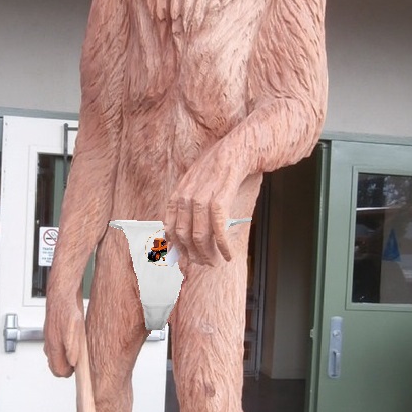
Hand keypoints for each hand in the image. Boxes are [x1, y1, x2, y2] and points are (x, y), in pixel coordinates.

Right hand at [44, 292, 84, 377]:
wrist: (60, 295)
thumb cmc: (67, 311)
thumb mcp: (75, 330)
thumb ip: (73, 348)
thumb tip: (72, 363)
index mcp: (54, 346)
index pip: (57, 371)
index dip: (68, 373)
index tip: (77, 370)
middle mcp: (49, 344)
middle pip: (54, 365)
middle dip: (65, 368)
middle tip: (77, 364)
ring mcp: (49, 338)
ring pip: (54, 356)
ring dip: (63, 359)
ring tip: (75, 355)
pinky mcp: (51, 332)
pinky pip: (55, 346)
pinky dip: (62, 349)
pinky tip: (70, 344)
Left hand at [166, 147, 240, 266]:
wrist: (241, 147)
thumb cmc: (222, 166)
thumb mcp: (199, 181)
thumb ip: (191, 203)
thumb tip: (189, 232)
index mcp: (178, 193)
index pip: (169, 228)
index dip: (177, 248)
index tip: (186, 259)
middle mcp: (186, 195)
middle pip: (183, 236)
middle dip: (194, 255)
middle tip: (205, 264)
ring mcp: (202, 196)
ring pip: (199, 236)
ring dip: (208, 254)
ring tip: (216, 262)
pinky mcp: (220, 197)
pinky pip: (218, 228)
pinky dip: (223, 246)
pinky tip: (229, 254)